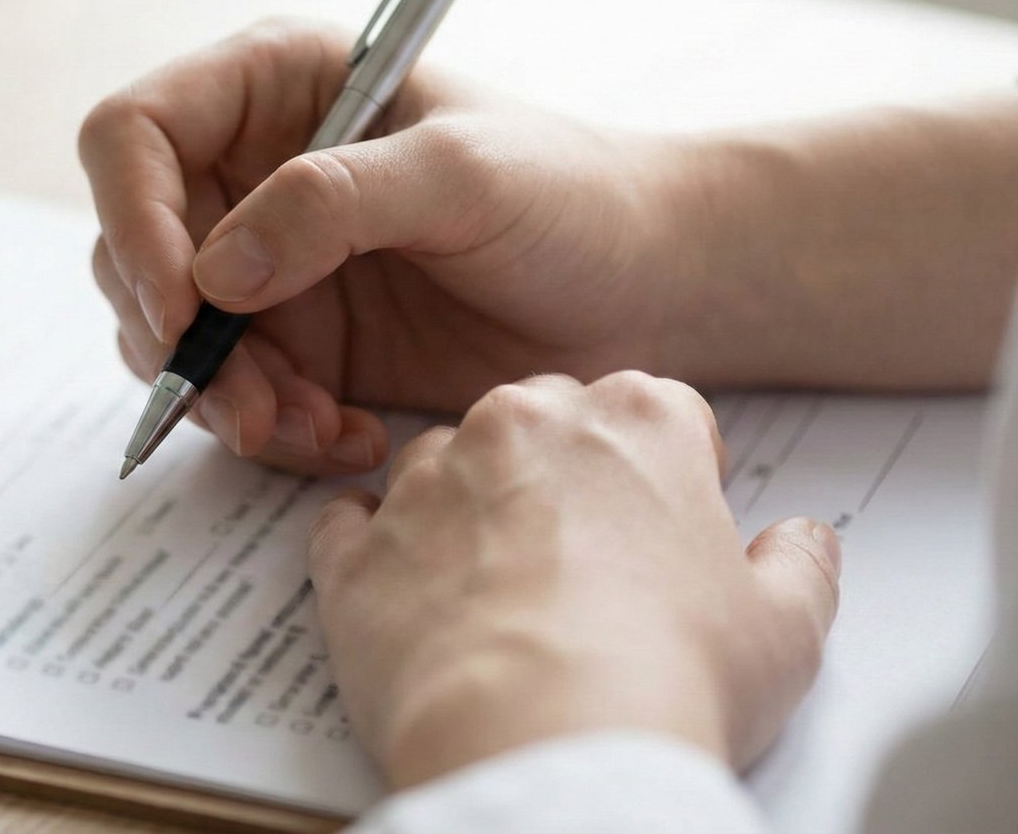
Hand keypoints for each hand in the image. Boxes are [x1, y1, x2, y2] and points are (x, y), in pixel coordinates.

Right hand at [81, 20, 686, 474]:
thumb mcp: (463, 176)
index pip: (132, 136)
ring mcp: (263, 265)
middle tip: (253, 404)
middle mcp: (246, 173)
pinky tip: (347, 436)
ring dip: (225, 399)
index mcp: (272, 89)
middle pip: (131, 254)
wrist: (643, 290)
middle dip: (181, 342)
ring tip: (314, 424)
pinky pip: (229, 398)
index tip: (184, 307)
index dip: (133, 221)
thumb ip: (335, 202)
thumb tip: (215, 273)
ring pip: (167, 340)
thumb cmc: (571, 197)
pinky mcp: (291, 345)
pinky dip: (272, 431)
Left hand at [307, 372, 840, 788]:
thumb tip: (802, 541)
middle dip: (559, 475)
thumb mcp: (785, 627)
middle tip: (580, 562)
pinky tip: (410, 598)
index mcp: (635, 421)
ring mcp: (426, 481)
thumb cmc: (663, 678)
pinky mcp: (354, 549)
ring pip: (441, 462)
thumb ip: (798, 565)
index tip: (664, 524)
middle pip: (541, 421)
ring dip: (464, 509)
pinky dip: (373, 550)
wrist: (539, 742)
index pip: (655, 411)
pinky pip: (349, 524)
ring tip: (496, 595)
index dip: (666, 472)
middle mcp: (521, 426)